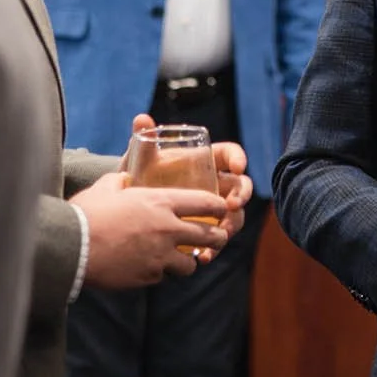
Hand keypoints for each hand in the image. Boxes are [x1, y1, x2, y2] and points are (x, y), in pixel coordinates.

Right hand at [77, 171, 228, 288]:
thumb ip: (121, 181)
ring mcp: (160, 256)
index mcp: (160, 202)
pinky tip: (153, 269)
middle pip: (210, 236)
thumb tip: (124, 179)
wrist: (71, 248)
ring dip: (189, 261)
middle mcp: (167, 229)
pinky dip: (162, 273)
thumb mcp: (106, 187)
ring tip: (183, 259)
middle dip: (218, 237)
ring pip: (191, 264)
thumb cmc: (86, 213)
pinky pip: (164, 277)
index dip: (219, 206)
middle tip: (217, 237)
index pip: (206, 203)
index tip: (222, 208)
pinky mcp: (148, 277)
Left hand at [129, 113, 251, 254]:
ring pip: (235, 215)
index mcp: (206, 160)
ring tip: (220, 236)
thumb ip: (143, 140)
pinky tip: (203, 256)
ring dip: (231, 226)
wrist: (134, 204)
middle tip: (232, 205)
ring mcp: (214, 208)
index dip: (238, 158)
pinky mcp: (207, 229)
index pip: (230, 154)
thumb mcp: (142, 159)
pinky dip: (215, 248)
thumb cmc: (143, 175)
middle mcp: (215, 183)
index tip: (237, 167)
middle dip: (242, 195)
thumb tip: (141, 119)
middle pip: (241, 186)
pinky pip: (218, 238)